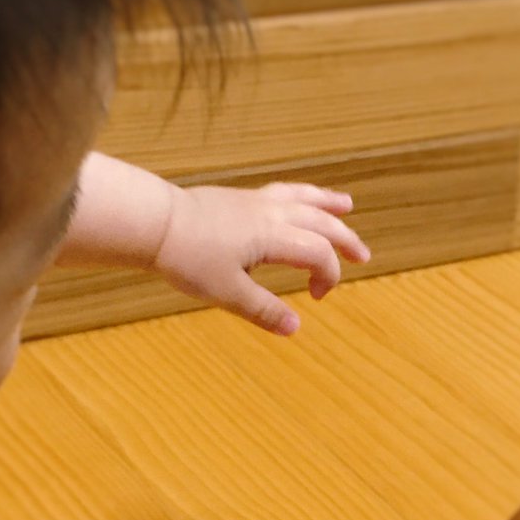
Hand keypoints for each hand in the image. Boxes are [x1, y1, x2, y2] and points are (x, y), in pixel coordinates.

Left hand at [155, 182, 370, 335]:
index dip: (327, 276)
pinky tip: (297, 199)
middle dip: (344, 240)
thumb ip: (263, 310)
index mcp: (273, 236)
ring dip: (327, 205)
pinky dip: (299, 194)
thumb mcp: (227, 292)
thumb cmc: (188, 257)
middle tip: (363, 256)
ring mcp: (254, 202)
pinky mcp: (239, 198)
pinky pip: (281, 191)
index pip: (317, 254)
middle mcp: (270, 214)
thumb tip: (295, 328)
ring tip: (346, 204)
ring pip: (301, 198)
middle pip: (320, 223)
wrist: (155, 223)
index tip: (316, 298)